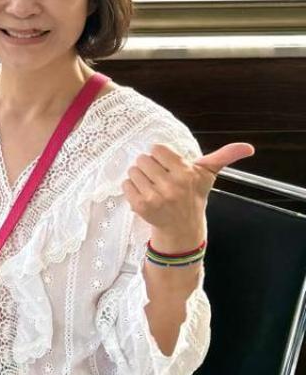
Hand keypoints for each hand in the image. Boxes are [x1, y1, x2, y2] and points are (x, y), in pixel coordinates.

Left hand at [123, 141, 253, 248]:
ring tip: (153, 187)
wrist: (183, 227)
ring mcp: (156, 196)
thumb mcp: (208, 175)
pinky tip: (145, 195)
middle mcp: (172, 185)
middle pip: (143, 159)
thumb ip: (225, 156)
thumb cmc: (193, 195)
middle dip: (149, 167)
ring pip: (133, 171)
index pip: (157, 149)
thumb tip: (248, 147)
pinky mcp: (142, 206)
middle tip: (159, 178)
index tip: (168, 166)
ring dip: (139, 177)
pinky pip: (125, 184)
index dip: (160, 157)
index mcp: (186, 173)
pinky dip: (131, 188)